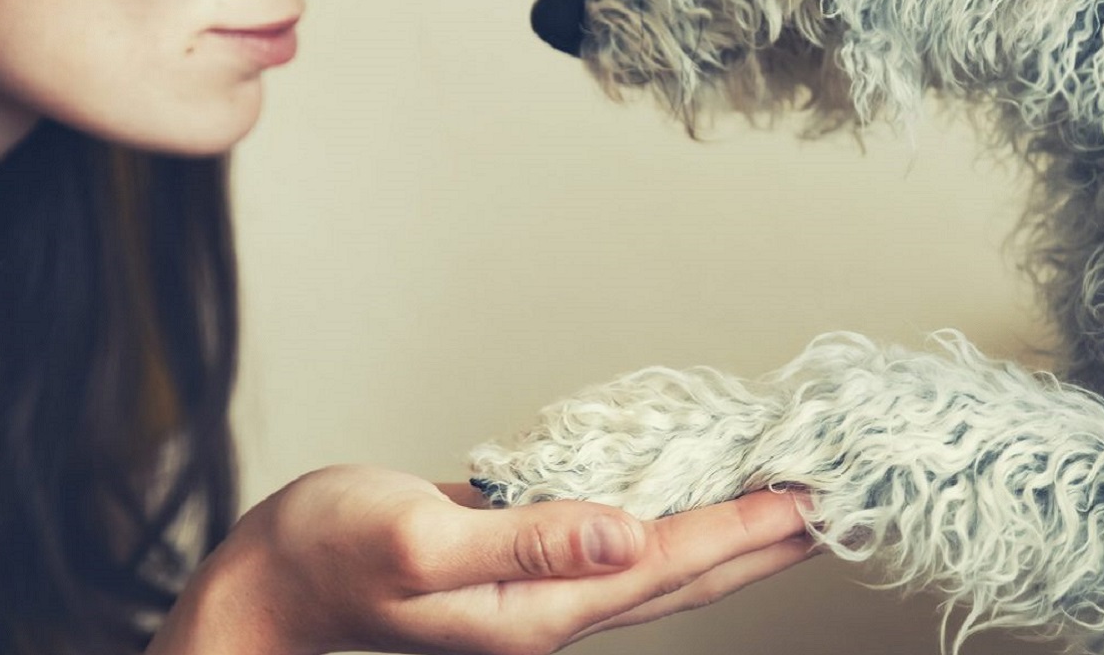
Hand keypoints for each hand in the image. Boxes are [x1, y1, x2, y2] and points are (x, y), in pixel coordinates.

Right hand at [150, 465, 812, 654]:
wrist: (276, 578)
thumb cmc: (332, 558)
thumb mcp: (420, 544)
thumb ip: (523, 543)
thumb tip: (621, 533)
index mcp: (540, 611)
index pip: (669, 566)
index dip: (743, 531)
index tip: (811, 502)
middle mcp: (552, 607)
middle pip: (682, 574)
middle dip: (758, 542)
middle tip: (828, 507)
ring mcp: (537, 586)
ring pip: (653, 557)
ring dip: (718, 531)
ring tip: (773, 502)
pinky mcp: (518, 556)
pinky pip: (610, 535)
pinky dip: (659, 512)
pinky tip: (673, 493)